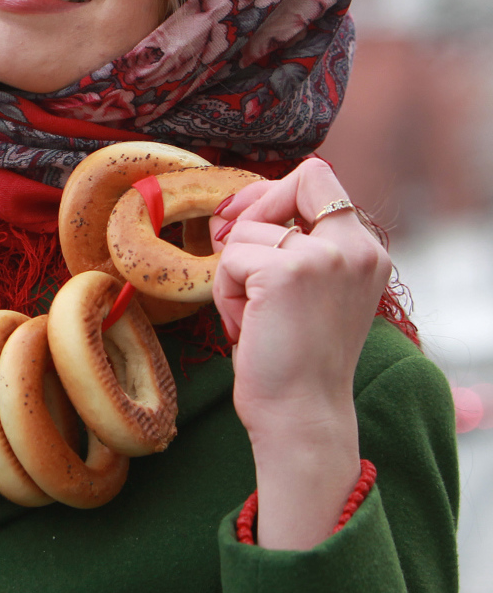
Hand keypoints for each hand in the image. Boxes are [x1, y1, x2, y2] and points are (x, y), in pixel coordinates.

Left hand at [209, 157, 391, 548]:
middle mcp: (355, 247)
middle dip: (246, 221)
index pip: (319, 177)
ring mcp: (324, 256)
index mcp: (366, 251)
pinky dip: (225, 295)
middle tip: (235, 267)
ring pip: (245, 234)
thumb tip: (235, 210)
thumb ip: (296, 247)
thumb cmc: (295, 360)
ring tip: (254, 318)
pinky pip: (229, 260)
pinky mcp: (287, 271)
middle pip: (289, 184)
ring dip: (234, 276)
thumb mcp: (309, 293)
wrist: (302, 415)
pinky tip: (247, 328)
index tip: (243, 221)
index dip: (273, 191)